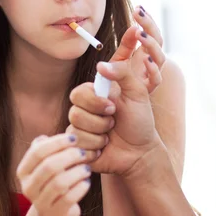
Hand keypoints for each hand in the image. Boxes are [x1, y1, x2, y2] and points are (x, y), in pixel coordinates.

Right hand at [16, 134, 92, 215]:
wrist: (52, 213)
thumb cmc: (52, 181)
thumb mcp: (46, 164)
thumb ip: (45, 149)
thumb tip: (44, 138)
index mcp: (23, 172)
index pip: (37, 152)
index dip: (57, 142)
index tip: (74, 138)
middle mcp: (28, 188)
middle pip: (49, 166)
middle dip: (69, 156)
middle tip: (83, 153)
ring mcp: (40, 203)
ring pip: (59, 183)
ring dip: (77, 172)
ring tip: (87, 168)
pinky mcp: (55, 214)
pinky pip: (69, 198)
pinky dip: (80, 187)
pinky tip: (87, 182)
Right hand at [68, 60, 162, 176]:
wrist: (141, 151)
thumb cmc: (140, 121)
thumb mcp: (137, 92)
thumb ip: (123, 72)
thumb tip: (100, 64)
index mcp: (94, 96)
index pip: (78, 93)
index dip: (95, 102)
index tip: (113, 107)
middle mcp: (84, 111)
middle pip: (74, 113)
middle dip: (99, 121)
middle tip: (113, 122)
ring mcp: (80, 130)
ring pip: (75, 130)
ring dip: (99, 135)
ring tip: (110, 136)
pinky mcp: (78, 148)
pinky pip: (78, 147)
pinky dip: (96, 148)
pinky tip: (104, 148)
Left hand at [111, 6, 165, 93]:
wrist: (120, 122)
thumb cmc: (115, 91)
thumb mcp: (116, 66)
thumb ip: (123, 50)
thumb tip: (131, 29)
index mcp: (141, 55)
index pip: (147, 34)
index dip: (145, 21)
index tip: (138, 8)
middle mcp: (148, 65)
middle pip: (156, 41)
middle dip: (149, 26)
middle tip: (138, 13)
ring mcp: (150, 77)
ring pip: (159, 58)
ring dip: (150, 45)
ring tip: (140, 35)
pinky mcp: (148, 92)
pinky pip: (154, 80)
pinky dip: (152, 70)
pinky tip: (146, 60)